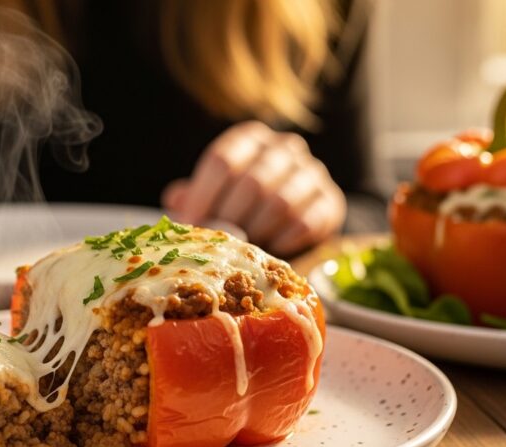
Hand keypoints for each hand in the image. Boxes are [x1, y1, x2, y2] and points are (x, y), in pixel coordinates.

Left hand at [163, 121, 345, 255]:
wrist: (297, 208)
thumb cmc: (244, 201)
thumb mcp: (216, 192)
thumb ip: (195, 196)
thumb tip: (176, 202)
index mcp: (250, 138)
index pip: (222, 160)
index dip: (202, 196)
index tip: (189, 224)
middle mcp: (283, 147)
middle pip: (251, 182)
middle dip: (229, 218)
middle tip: (217, 242)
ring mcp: (311, 171)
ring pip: (280, 202)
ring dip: (256, 230)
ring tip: (243, 247)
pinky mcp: (330, 199)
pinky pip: (306, 222)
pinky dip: (284, 240)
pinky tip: (272, 248)